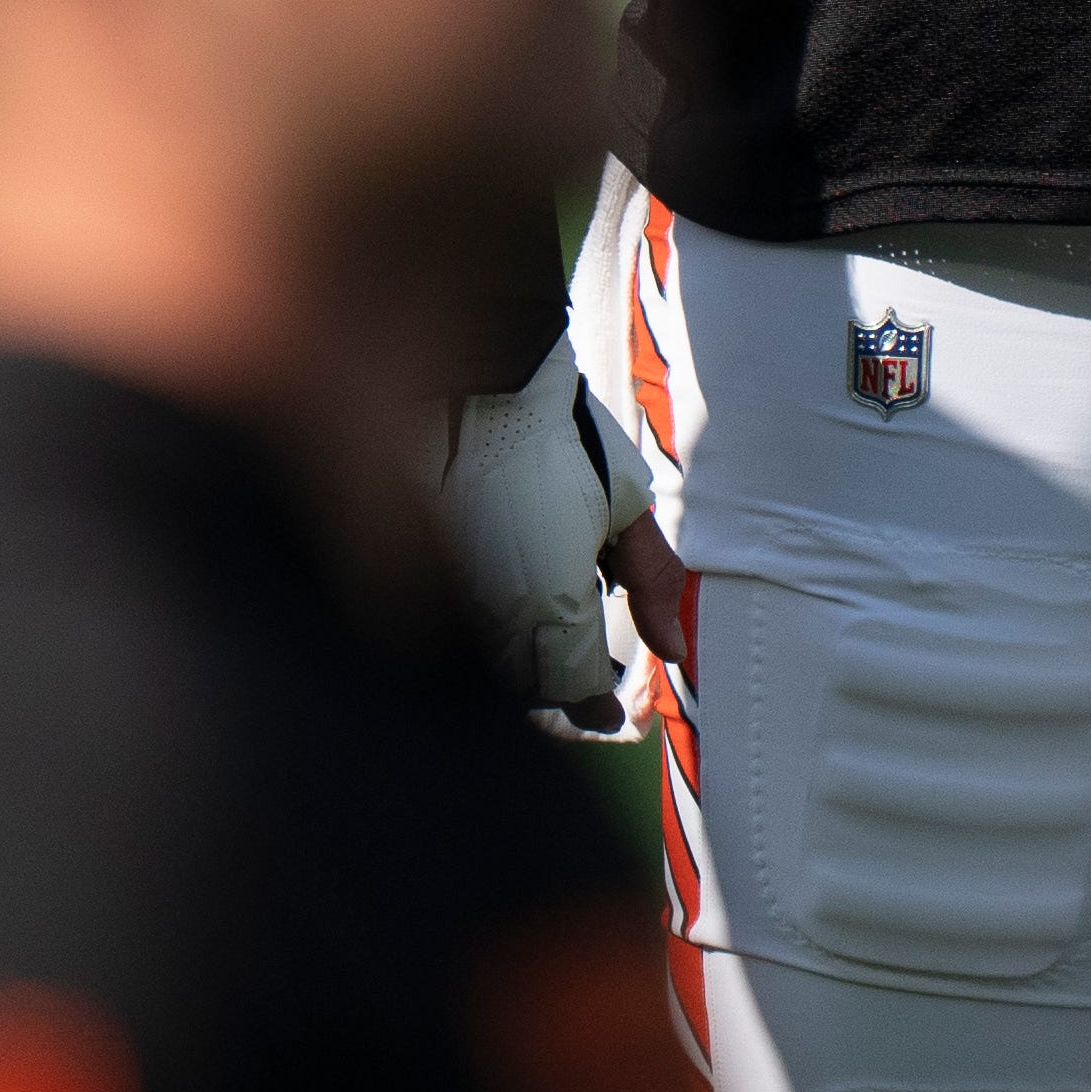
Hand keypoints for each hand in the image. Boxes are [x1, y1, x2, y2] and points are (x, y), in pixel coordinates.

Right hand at [435, 369, 651, 734]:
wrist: (471, 378)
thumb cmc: (558, 435)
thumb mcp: (628, 506)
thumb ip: (655, 584)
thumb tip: (674, 649)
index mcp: (551, 607)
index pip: (577, 698)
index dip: (600, 712)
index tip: (616, 713)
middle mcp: (493, 617)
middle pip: (530, 691)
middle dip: (562, 688)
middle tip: (589, 666)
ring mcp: (450, 601)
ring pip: (488, 668)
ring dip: (522, 662)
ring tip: (549, 626)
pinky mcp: (416, 576)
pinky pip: (454, 630)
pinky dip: (485, 632)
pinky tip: (506, 597)